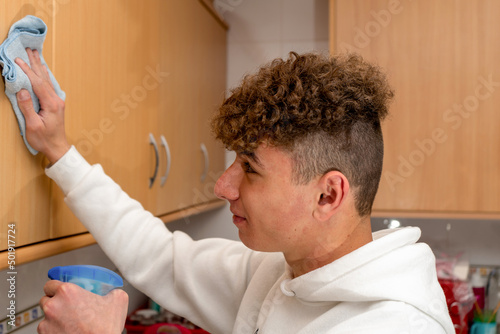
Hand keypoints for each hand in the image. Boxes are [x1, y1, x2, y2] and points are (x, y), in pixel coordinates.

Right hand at [15, 48, 69, 163]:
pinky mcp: (55, 104)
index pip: (37, 83)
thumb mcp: (33, 125)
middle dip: (35, 63)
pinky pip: (48, 85)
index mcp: (51, 104)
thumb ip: (27, 107)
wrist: (57, 148)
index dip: (27, 71)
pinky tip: (42, 70)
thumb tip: (22, 90)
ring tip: (35, 54)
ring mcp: (57, 101)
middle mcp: (56, 100)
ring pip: (47, 80)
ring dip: (39, 67)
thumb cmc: (44, 139)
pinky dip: (43, 75)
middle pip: (44, 78)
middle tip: (29, 49)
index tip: (18, 60)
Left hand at [38, 280, 128, 333]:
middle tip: (68, 307)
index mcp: (67, 292)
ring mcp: (46, 323)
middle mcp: (53, 306)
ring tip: (71, 322)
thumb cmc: (105, 329)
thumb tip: (112, 291)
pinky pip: (47, 330)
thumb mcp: (118, 300)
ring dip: (55, 317)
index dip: (56, 288)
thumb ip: (112, 291)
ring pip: (46, 316)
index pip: (51, 284)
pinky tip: (68, 331)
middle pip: (45, 299)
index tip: (62, 292)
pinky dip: (55, 330)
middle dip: (55, 302)